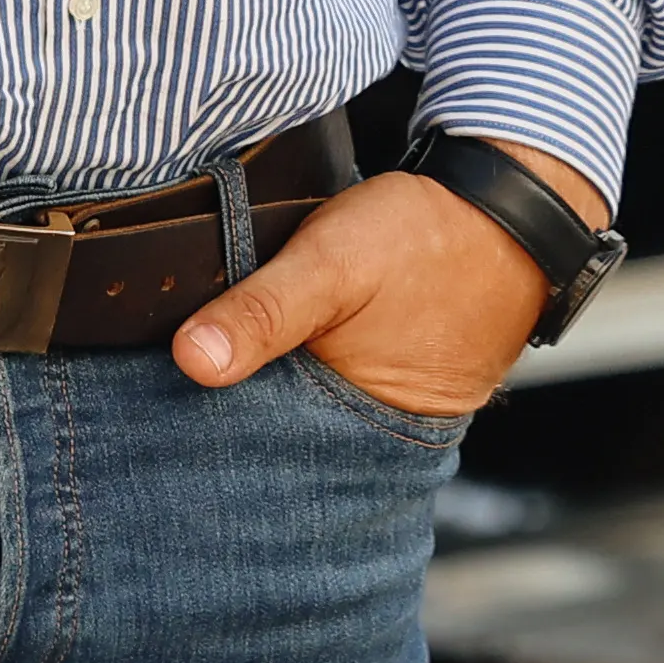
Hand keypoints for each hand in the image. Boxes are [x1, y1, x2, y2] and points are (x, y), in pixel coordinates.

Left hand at [165, 140, 607, 418]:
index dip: (205, 430)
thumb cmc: (426, 237)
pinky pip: (334, 384)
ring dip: (265, 386)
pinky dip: (302, 367)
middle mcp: (373, 435)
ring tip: (209, 358)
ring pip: (305, 409)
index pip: (258, 452)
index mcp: (355, 430)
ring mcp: (390, 407)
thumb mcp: (331, 263)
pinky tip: (269, 341)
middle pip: (278, 436)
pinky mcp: (398, 375)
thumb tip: (191, 360)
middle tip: (163, 382)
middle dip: (229, 412)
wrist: (514, 209)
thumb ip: (262, 311)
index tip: (149, 409)